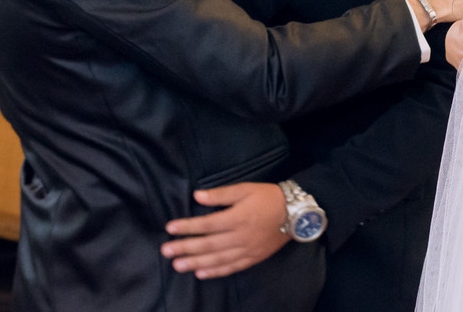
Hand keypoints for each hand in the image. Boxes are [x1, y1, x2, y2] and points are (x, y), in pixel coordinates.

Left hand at [162, 182, 291, 278]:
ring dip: (196, 263)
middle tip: (166, 251)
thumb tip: (197, 196)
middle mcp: (240, 236)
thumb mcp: (245, 189)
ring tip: (178, 266)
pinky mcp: (253, 258)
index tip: (170, 228)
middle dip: (186, 248)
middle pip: (208, 244)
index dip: (187, 226)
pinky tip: (201, 273)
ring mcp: (247, 250)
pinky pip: (232, 268)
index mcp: (238, 217)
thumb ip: (221, 194)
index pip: (207, 224)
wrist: (296, 213)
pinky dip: (216, 272)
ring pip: (217, 259)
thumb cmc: (269, 197)